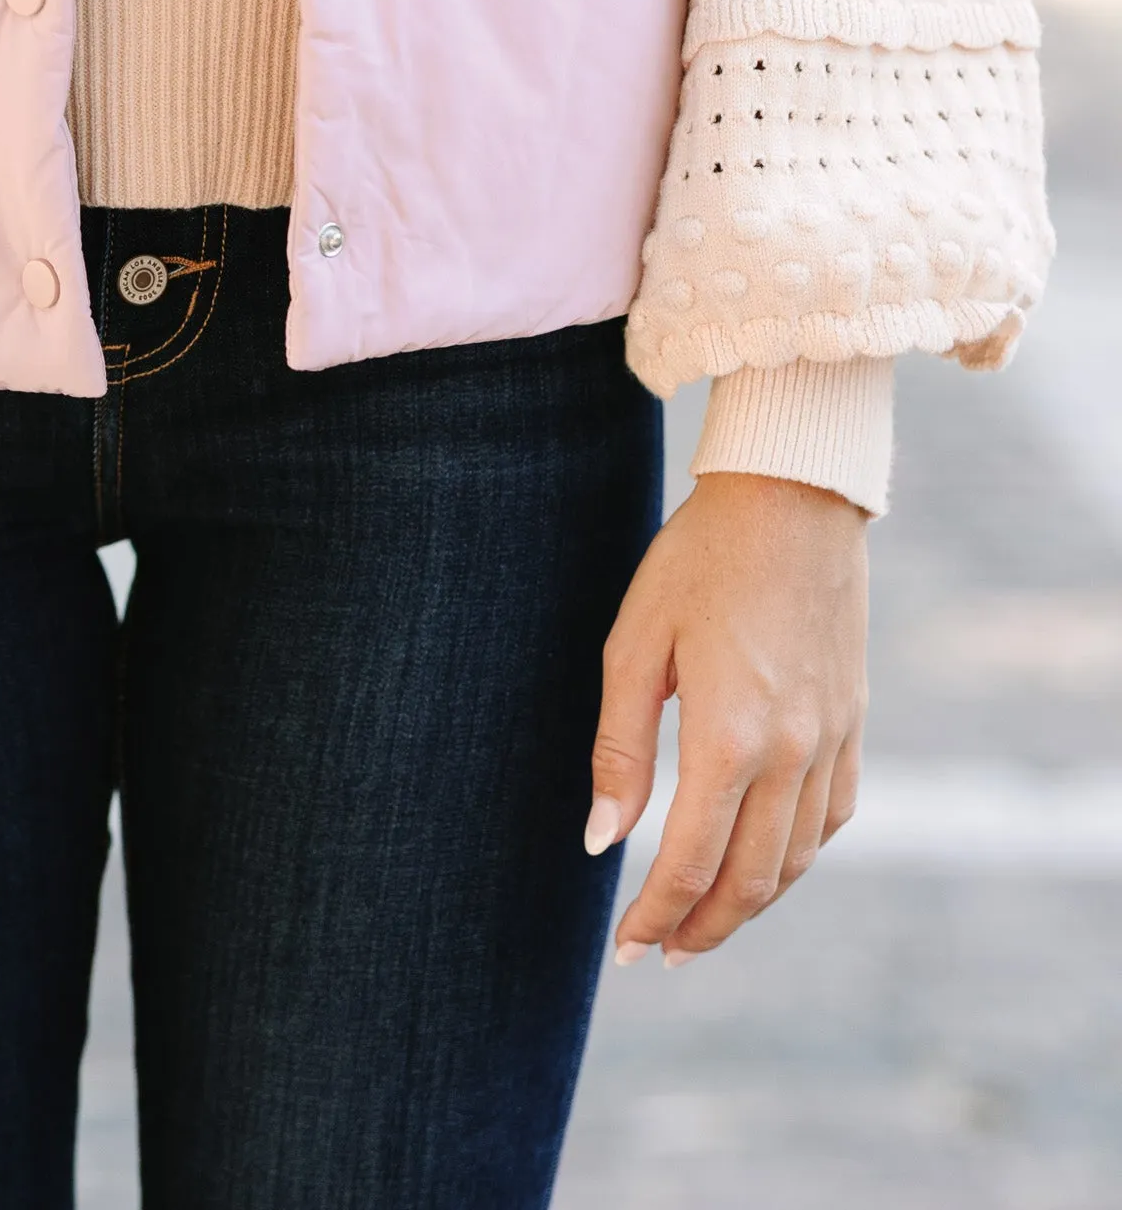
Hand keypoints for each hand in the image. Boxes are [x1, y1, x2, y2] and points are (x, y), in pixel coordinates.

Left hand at [588, 470, 867, 965]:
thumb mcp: (636, 645)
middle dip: (702, 929)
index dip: (655, 915)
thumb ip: (620, 749)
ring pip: (793, 860)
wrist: (792, 499)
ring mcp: (830, 741)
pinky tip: (763, 861)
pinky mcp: (852, 723)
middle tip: (661, 955)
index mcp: (729, 738)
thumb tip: (602, 842)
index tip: (625, 948)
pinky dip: (794, 857)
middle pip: (749, 880)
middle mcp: (790, 754)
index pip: (690, 863)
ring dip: (749, 905)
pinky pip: (830, 818)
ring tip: (704, 923)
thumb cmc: (698, 561)